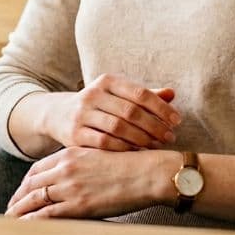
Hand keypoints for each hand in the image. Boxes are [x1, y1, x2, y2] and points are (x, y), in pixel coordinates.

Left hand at [6, 147, 176, 219]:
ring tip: (10, 219)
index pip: (38, 168)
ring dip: (18, 210)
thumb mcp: (101, 155)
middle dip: (18, 197)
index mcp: (71, 154)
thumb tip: (75, 174)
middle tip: (10, 208)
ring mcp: (70, 187)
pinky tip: (24, 226)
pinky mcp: (78, 206)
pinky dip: (31, 221)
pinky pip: (45, 215)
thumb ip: (83, 162)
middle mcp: (66, 169)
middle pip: (31, 184)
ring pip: (34, 199)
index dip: (26, 182)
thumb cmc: (132, 163)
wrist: (149, 172)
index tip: (22, 190)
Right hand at [40, 73, 179, 150]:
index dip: (161, 107)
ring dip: (141, 139)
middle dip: (154, 126)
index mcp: (107, 81)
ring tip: (156, 145)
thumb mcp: (118, 95)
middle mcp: (93, 94)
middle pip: (130, 112)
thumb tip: (172, 93)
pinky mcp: (75, 134)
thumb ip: (144, 96)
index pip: (140, 93)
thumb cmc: (99, 105)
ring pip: (118, 128)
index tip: (177, 120)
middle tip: (169, 137)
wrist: (58, 115)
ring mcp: (82, 114)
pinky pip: (105, 144)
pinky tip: (137, 153)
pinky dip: (124, 149)